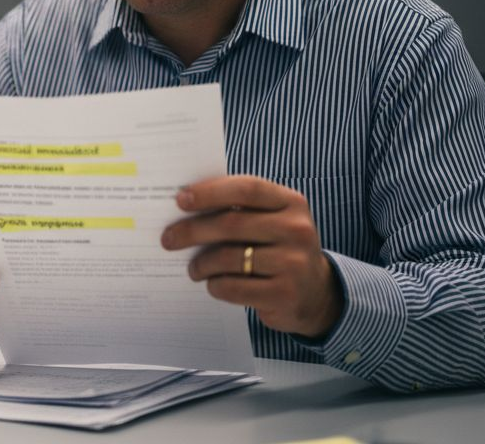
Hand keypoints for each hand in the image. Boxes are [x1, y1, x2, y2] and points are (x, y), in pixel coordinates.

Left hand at [160, 175, 341, 338]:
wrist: (316, 293)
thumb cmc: (278, 248)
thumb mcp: (271, 221)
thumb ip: (240, 209)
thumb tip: (185, 204)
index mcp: (291, 203)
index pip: (246, 189)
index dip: (210, 192)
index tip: (180, 200)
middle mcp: (297, 230)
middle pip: (232, 224)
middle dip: (192, 231)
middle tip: (168, 238)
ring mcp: (294, 263)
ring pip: (229, 258)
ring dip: (201, 264)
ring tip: (193, 268)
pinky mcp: (285, 294)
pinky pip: (234, 287)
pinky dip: (215, 285)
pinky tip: (212, 284)